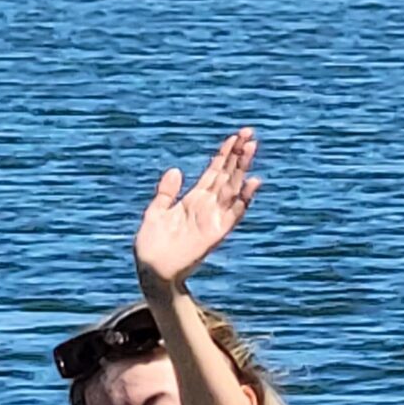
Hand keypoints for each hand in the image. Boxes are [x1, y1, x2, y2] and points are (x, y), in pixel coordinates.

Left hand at [134, 129, 260, 292]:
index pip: (214, 171)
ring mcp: (213, 219)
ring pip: (233, 189)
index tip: (235, 136)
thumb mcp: (156, 212)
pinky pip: (234, 214)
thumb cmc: (151, 245)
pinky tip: (253, 182)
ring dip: (242, 169)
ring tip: (251, 148)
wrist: (150, 271)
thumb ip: (166, 192)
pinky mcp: (216, 233)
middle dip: (238, 155)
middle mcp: (207, 207)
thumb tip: (176, 170)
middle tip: (250, 133)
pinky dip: (244, 199)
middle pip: (227, 175)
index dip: (224, 154)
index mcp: (193, 200)